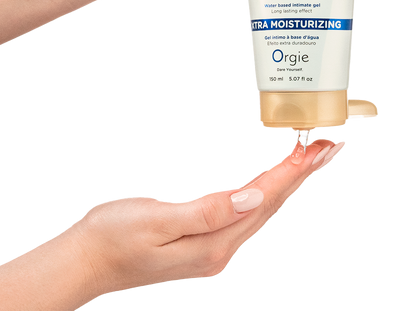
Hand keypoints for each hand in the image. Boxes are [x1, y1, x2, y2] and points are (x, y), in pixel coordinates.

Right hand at [73, 139, 344, 294]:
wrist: (85, 262)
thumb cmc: (112, 237)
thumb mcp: (156, 220)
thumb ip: (207, 212)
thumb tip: (251, 198)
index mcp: (212, 243)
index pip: (262, 200)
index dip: (291, 173)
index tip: (317, 150)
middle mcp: (219, 249)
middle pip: (269, 206)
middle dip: (299, 176)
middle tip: (327, 150)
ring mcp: (211, 249)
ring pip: (260, 210)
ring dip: (285, 185)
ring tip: (307, 163)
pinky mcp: (201, 243)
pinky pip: (244, 215)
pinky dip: (263, 194)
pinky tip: (268, 187)